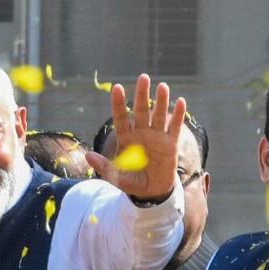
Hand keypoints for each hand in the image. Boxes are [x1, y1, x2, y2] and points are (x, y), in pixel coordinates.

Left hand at [86, 74, 186, 202]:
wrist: (152, 192)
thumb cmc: (132, 182)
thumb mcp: (116, 178)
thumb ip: (104, 167)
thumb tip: (88, 156)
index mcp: (125, 138)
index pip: (121, 118)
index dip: (118, 103)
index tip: (117, 88)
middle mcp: (141, 133)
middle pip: (141, 110)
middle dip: (142, 94)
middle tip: (143, 77)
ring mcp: (157, 136)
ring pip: (158, 115)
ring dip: (161, 101)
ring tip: (162, 87)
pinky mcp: (171, 143)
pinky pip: (175, 127)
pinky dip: (178, 115)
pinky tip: (180, 101)